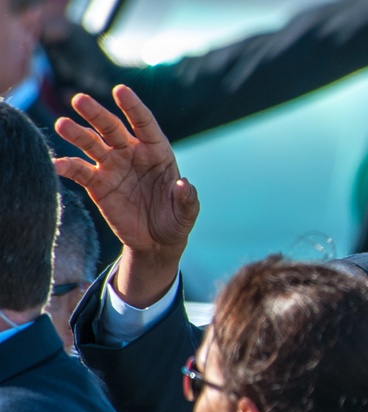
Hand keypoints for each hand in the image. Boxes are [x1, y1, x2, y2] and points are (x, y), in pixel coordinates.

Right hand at [54, 85, 198, 306]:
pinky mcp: (98, 183)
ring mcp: (113, 166)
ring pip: (92, 144)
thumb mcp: (186, 213)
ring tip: (62, 124)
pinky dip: (67, 167)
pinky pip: (80, 171)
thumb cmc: (174, 220)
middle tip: (80, 100)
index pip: (145, 124)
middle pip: (112, 128)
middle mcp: (132, 153)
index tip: (120, 90)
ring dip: (77, 134)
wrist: (155, 241)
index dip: (134, 107)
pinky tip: (56, 165)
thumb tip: (184, 184)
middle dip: (97, 114)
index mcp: (157, 152)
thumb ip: (187, 199)